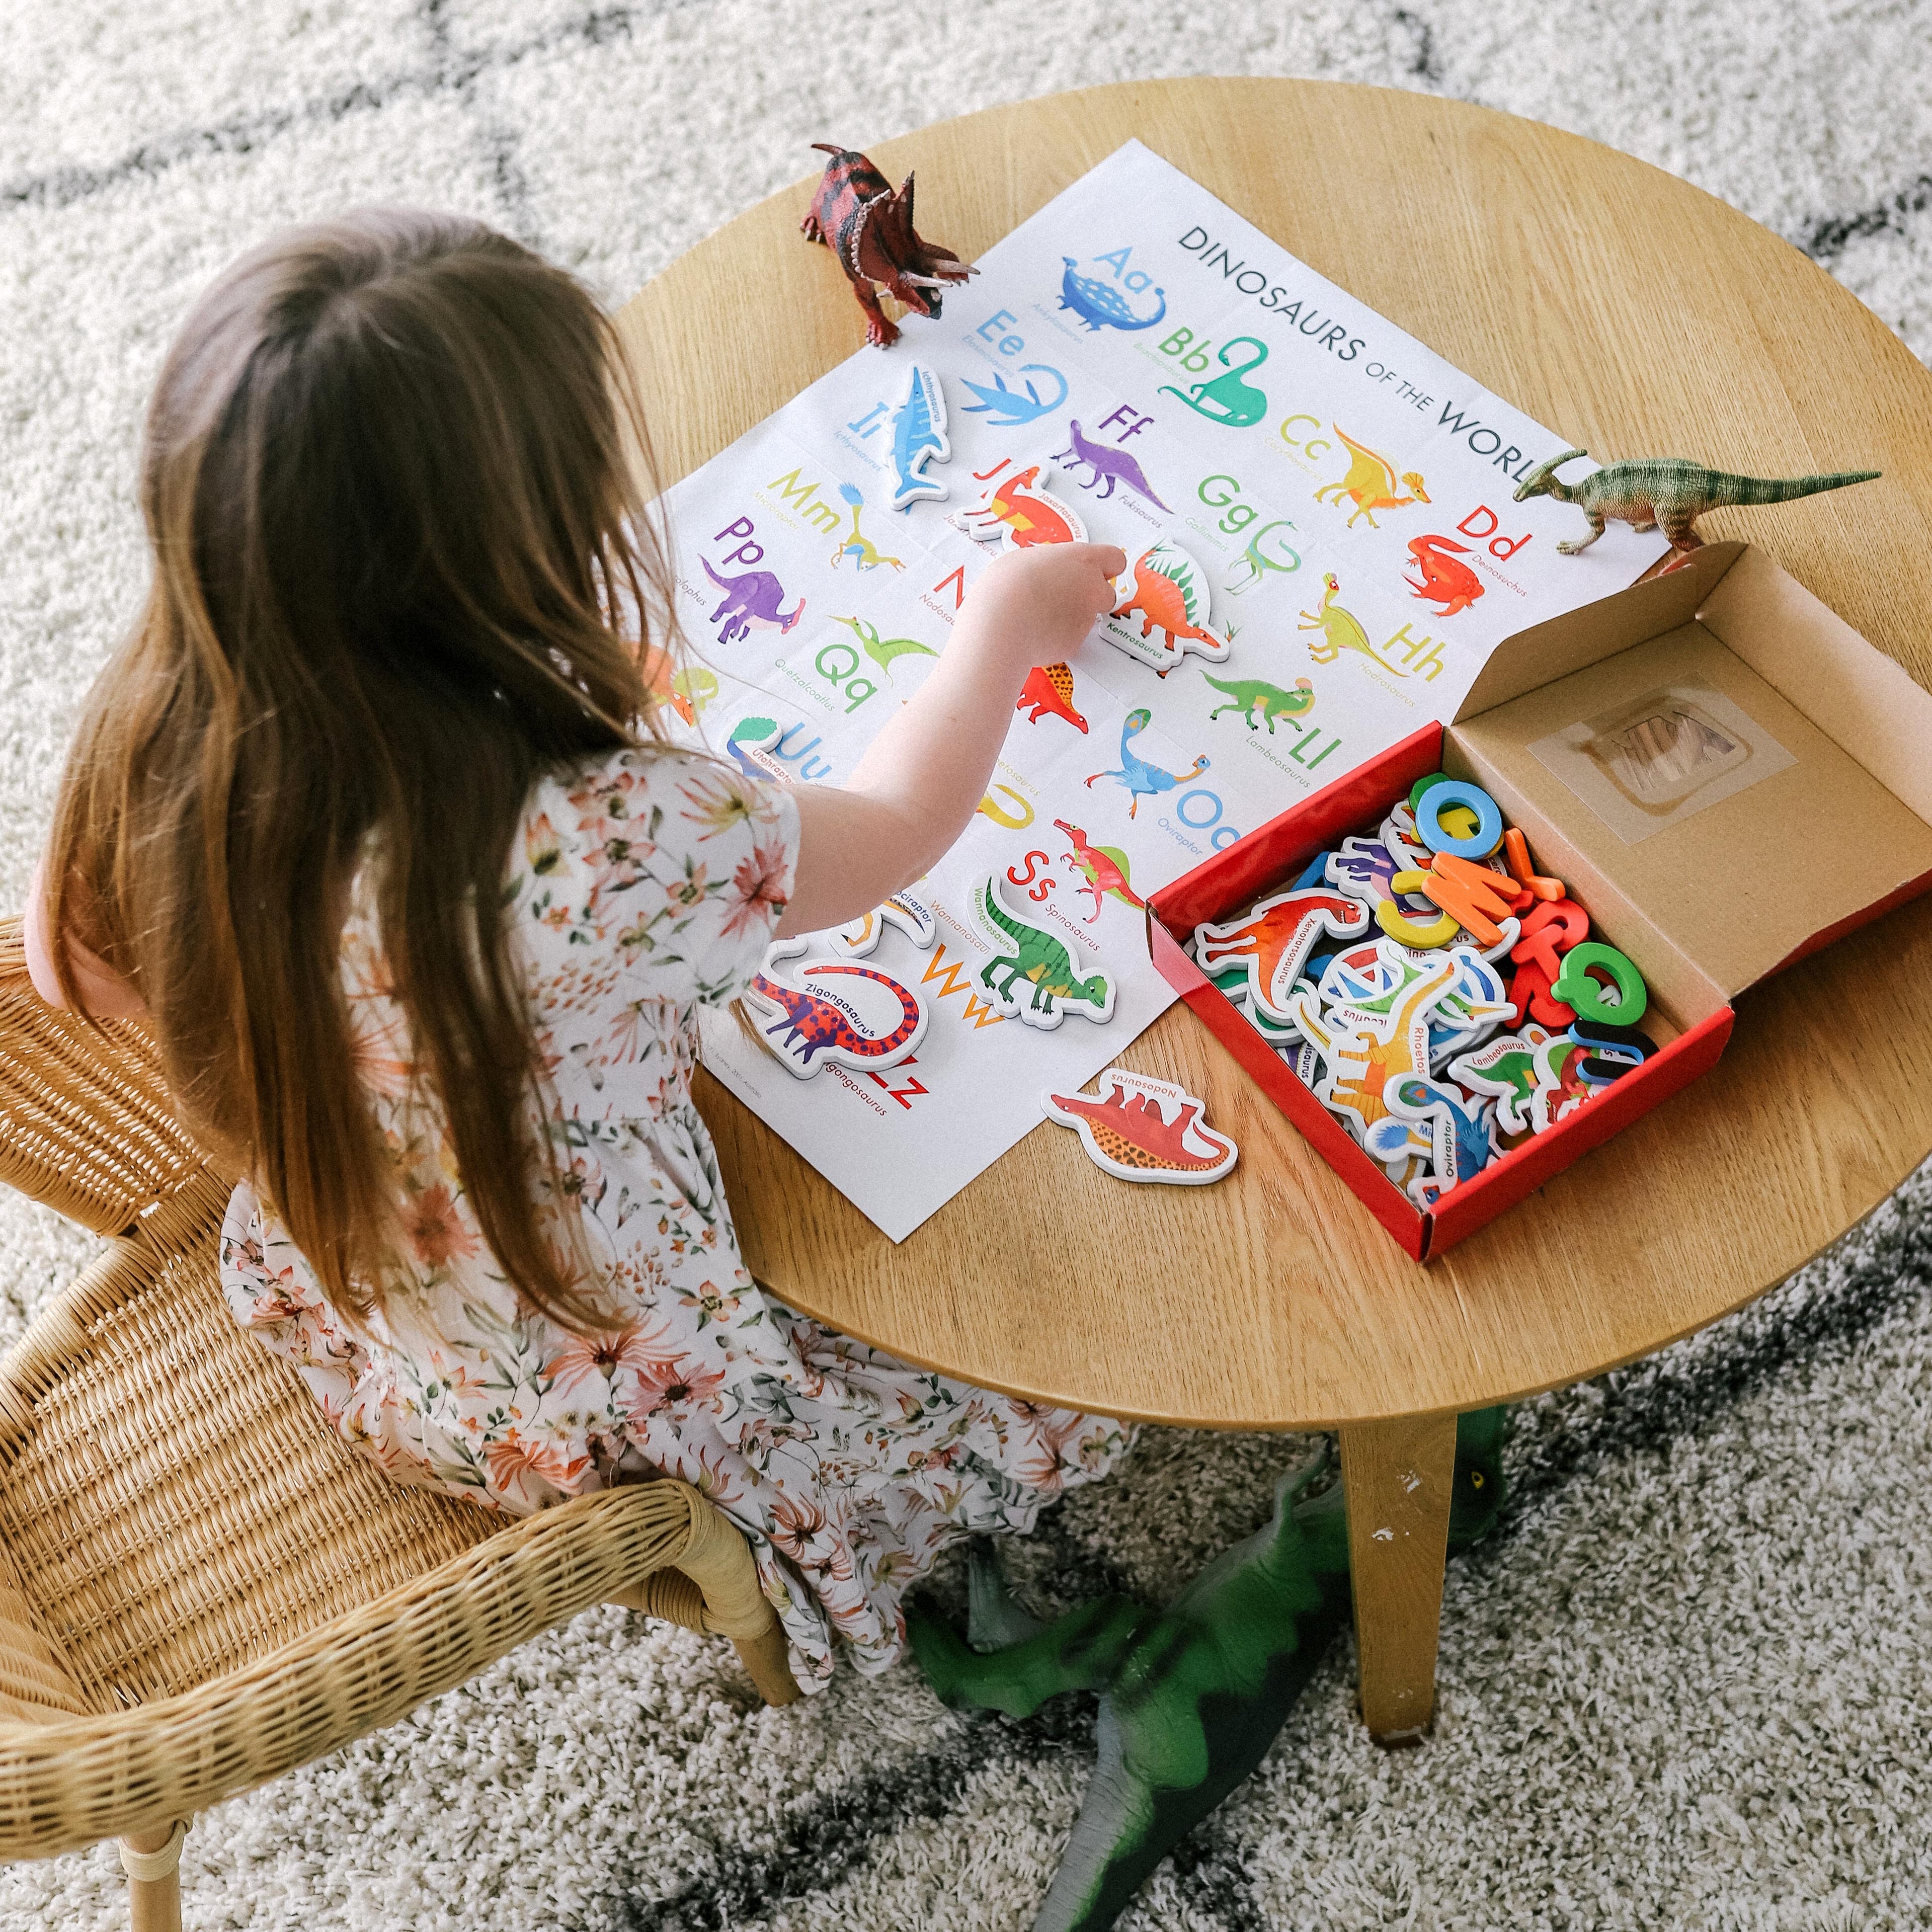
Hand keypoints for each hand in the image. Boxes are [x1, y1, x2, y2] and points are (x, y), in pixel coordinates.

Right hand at [957, 542, 1127, 669]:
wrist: (1001, 626)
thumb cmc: (1006, 588)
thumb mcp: (1024, 559)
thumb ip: (1049, 564)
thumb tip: (1046, 571)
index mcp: (1082, 559)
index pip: (1114, 558)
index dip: (1106, 566)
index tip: (1098, 570)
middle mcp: (1092, 588)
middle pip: (1108, 592)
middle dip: (1093, 596)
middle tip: (1069, 596)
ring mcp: (1086, 617)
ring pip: (1088, 617)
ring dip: (1072, 617)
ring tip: (1042, 615)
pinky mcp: (1076, 643)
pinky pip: (1071, 638)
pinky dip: (1058, 637)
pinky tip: (1037, 631)